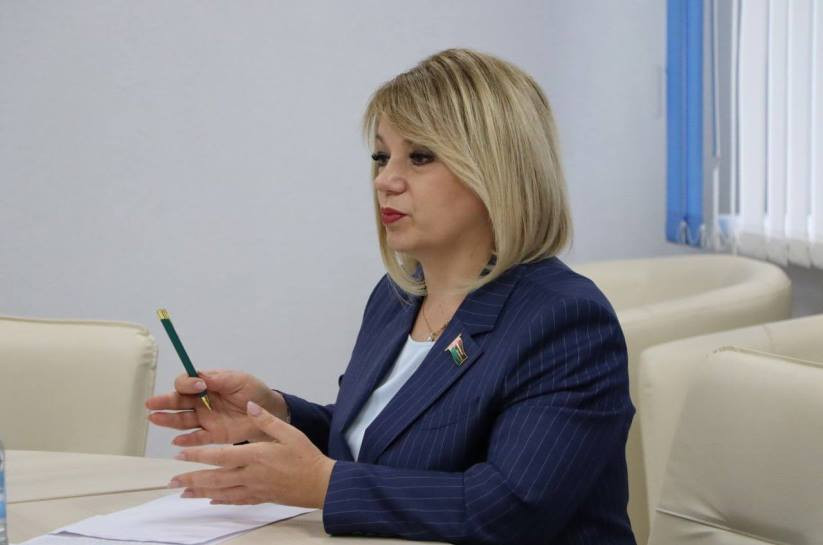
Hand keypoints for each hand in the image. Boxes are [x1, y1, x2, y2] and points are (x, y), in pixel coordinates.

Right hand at [145, 370, 288, 445]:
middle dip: (165, 402)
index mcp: (207, 385)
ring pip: (183, 420)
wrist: (269, 412)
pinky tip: (177, 441)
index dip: (187, 383)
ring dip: (168, 420)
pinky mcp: (213, 435)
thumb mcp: (240, 380)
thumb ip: (221, 379)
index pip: (187, 383)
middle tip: (151, 404)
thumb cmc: (254, 392)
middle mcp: (201, 402)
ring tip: (155, 418)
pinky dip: (187, 441)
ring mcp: (206, 419)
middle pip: (179, 402)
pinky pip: (197, 438)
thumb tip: (201, 376)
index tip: (198, 385)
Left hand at [169, 401, 334, 508]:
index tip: (181, 454)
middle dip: (192, 478)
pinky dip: (221, 500)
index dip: (199, 455)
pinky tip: (210, 500)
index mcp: (255, 455)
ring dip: (200, 492)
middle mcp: (250, 474)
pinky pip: (235, 500)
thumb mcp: (289, 432)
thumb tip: (249, 406)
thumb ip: (266, 420)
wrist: (320, 483)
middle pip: (215, 477)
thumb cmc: (305, 456)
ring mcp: (254, 488)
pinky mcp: (260, 497)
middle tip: (172, 480)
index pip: (220, 455)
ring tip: (182, 493)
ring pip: (221, 491)